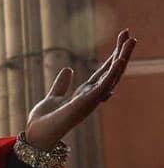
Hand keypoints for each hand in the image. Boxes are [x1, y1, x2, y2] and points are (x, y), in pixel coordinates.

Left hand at [25, 29, 136, 149]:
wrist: (36, 133)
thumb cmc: (45, 120)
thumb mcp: (54, 96)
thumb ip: (61, 84)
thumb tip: (68, 69)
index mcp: (85, 93)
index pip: (103, 72)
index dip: (112, 57)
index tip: (121, 40)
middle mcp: (92, 96)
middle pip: (112, 71)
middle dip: (122, 53)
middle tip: (130, 34)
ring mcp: (91, 99)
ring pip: (113, 76)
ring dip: (122, 58)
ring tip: (131, 41)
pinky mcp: (87, 103)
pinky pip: (104, 86)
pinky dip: (113, 73)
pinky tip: (120, 59)